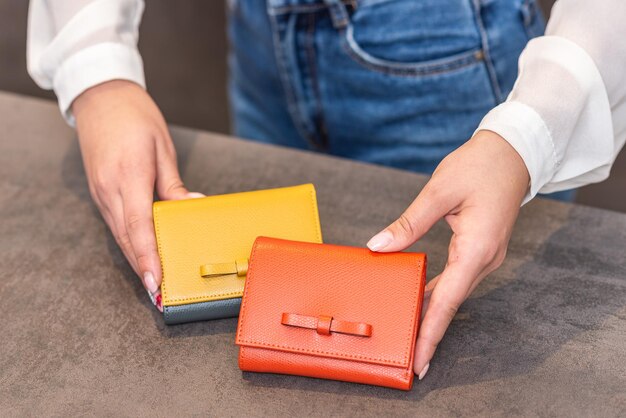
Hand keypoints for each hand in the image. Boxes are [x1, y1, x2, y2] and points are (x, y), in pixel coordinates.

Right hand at [73, 80, 202, 309]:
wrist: (100, 96)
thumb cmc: (136, 116)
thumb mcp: (161, 147)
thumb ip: (173, 183)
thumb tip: (191, 205)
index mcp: (129, 176)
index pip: (139, 225)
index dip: (147, 257)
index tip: (156, 283)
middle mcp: (110, 190)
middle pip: (127, 239)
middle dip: (143, 269)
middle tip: (160, 297)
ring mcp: (102, 193)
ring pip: (120, 236)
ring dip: (136, 261)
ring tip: (154, 285)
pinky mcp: (100, 192)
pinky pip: (116, 224)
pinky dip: (129, 243)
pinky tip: (142, 255)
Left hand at [366, 130, 528, 379]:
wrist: (512, 154)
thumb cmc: (478, 167)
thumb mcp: (439, 191)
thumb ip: (408, 224)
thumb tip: (379, 247)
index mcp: (476, 248)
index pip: (448, 300)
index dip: (430, 332)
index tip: (419, 360)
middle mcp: (484, 259)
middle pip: (451, 304)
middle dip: (428, 331)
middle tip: (404, 356)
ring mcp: (484, 256)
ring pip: (454, 293)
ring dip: (431, 314)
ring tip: (407, 335)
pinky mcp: (479, 249)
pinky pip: (456, 279)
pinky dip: (437, 293)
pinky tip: (419, 299)